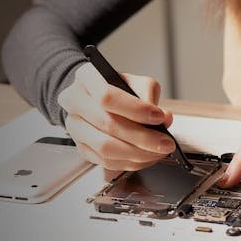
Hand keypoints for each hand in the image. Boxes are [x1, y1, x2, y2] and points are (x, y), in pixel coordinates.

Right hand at [57, 61, 174, 175]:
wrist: (99, 99)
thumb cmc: (119, 88)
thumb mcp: (136, 82)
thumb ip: (149, 96)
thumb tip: (163, 118)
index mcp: (86, 78)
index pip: (107, 96)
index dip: (136, 109)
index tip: (159, 117)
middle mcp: (75, 101)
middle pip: (107, 125)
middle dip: (142, 137)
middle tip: (165, 142)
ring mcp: (75, 127)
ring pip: (105, 147)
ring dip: (137, 153)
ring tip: (158, 151)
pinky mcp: (81, 147)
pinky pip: (106, 161)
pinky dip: (130, 162)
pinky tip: (146, 157)